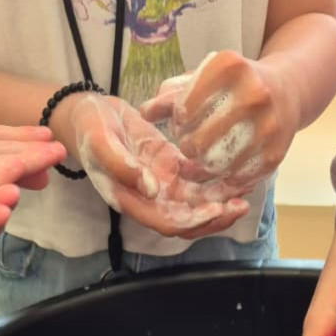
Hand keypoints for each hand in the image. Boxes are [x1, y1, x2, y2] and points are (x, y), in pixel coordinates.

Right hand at [62, 94, 249, 238]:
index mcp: (132, 200)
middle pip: (188, 220)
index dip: (193, 221)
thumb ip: (122, 166)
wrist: (89, 113)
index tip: (216, 209)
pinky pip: (197, 182)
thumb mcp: (100, 142)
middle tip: (241, 206)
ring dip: (221, 202)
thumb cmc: (90, 128)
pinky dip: (217, 182)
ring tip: (246, 191)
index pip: (167, 223)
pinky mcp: (171, 168)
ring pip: (197, 203)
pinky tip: (237, 173)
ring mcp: (162, 185)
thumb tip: (151, 189)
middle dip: (215, 217)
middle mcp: (150, 199)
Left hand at [141, 50, 296, 186]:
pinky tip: (224, 168)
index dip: (178, 123)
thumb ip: (170, 96)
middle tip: (189, 147)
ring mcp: (268, 125)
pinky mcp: (275, 153)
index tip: (182, 123)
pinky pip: (238, 178)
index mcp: (229, 67)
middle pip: (198, 142)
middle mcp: (253, 93)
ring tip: (203, 160)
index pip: (184, 109)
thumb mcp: (204, 79)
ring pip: (217, 165)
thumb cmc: (235, 85)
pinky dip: (226, 178)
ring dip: (204, 168)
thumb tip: (144, 113)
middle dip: (187, 149)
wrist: (288, 91)